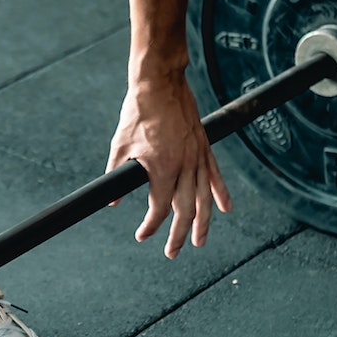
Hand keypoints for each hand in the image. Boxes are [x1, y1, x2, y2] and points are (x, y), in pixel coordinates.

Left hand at [106, 74, 230, 257]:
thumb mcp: (120, 145)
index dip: (151, 226)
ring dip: (203, 223)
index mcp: (162, 168)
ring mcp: (197, 156)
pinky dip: (221, 194)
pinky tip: (225, 209)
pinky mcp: (204, 146)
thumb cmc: (138, 112)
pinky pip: (215, 175)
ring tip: (199, 241)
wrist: (160, 83)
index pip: (159, 208)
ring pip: (204, 197)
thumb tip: (111, 202)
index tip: (142, 235)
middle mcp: (184, 165)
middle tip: (172, 253)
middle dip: (179, 235)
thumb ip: (116, 176)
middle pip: (186, 210)